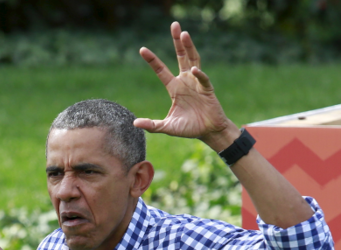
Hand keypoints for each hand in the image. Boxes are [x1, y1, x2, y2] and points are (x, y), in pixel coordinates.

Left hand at [133, 21, 234, 146]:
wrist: (208, 132)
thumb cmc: (188, 128)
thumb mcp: (167, 127)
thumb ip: (152, 125)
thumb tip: (134, 123)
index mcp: (174, 88)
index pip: (161, 70)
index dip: (152, 60)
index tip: (142, 49)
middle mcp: (185, 81)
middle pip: (180, 56)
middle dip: (177, 41)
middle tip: (174, 25)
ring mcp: (197, 83)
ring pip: (193, 60)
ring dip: (189, 47)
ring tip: (184, 34)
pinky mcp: (207, 90)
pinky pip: (203, 79)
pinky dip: (199, 75)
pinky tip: (194, 70)